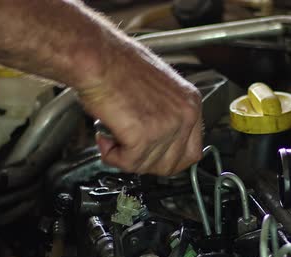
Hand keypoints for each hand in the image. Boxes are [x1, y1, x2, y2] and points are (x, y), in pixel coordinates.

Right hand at [77, 43, 202, 175]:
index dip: (169, 160)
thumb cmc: (117, 65)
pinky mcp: (144, 135)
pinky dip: (112, 156)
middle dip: (145, 162)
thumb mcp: (158, 90)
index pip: (192, 152)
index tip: (153, 159)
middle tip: (127, 149)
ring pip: (147, 165)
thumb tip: (159, 143)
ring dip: (124, 157)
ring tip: (111, 135)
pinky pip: (129, 163)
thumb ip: (166, 117)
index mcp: (190, 102)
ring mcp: (167, 126)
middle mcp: (184, 115)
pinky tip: (105, 137)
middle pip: (171, 164)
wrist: (97, 57)